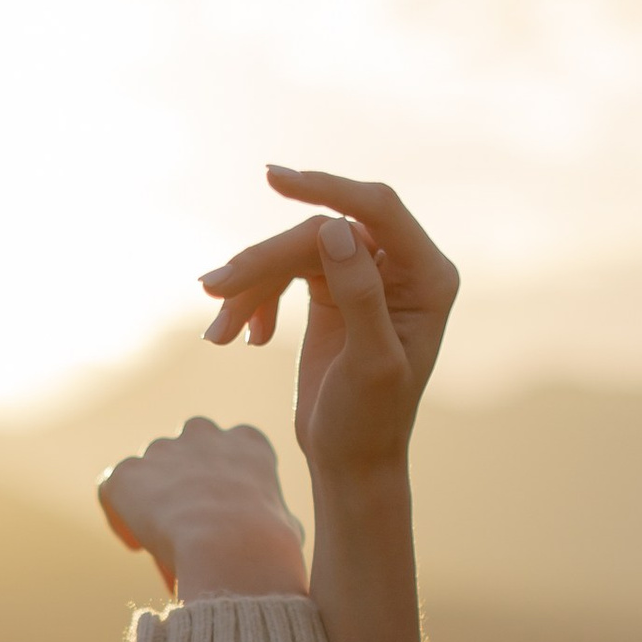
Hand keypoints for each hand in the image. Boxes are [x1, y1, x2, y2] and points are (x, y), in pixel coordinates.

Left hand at [96, 420, 307, 600]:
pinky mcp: (128, 471)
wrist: (231, 544)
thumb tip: (278, 540)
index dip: (222, 479)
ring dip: (151, 497)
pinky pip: (113, 488)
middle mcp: (203, 433)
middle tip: (184, 520)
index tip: (218, 511)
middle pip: (186, 449)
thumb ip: (275, 520)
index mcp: (248, 442)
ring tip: (158, 538)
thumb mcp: (288, 528)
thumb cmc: (268, 544)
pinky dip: (119, 514)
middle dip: (183, 477)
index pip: (233, 447)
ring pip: (149, 469)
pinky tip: (135, 545)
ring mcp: (162, 448)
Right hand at [200, 171, 458, 480]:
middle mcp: (402, 267)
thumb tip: (336, 228)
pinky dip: (254, 300)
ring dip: (250, 286)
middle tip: (213, 292)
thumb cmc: (369, 422)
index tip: (273, 178)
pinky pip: (283, 272)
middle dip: (265, 261)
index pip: (377, 209)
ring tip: (217, 332)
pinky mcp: (331, 288)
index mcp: (428, 276)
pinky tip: (241, 338)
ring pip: (294, 251)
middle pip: (321, 233)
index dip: (326, 188)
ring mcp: (364, 275)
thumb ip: (360, 295)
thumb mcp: (370, 364)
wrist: (351, 462)